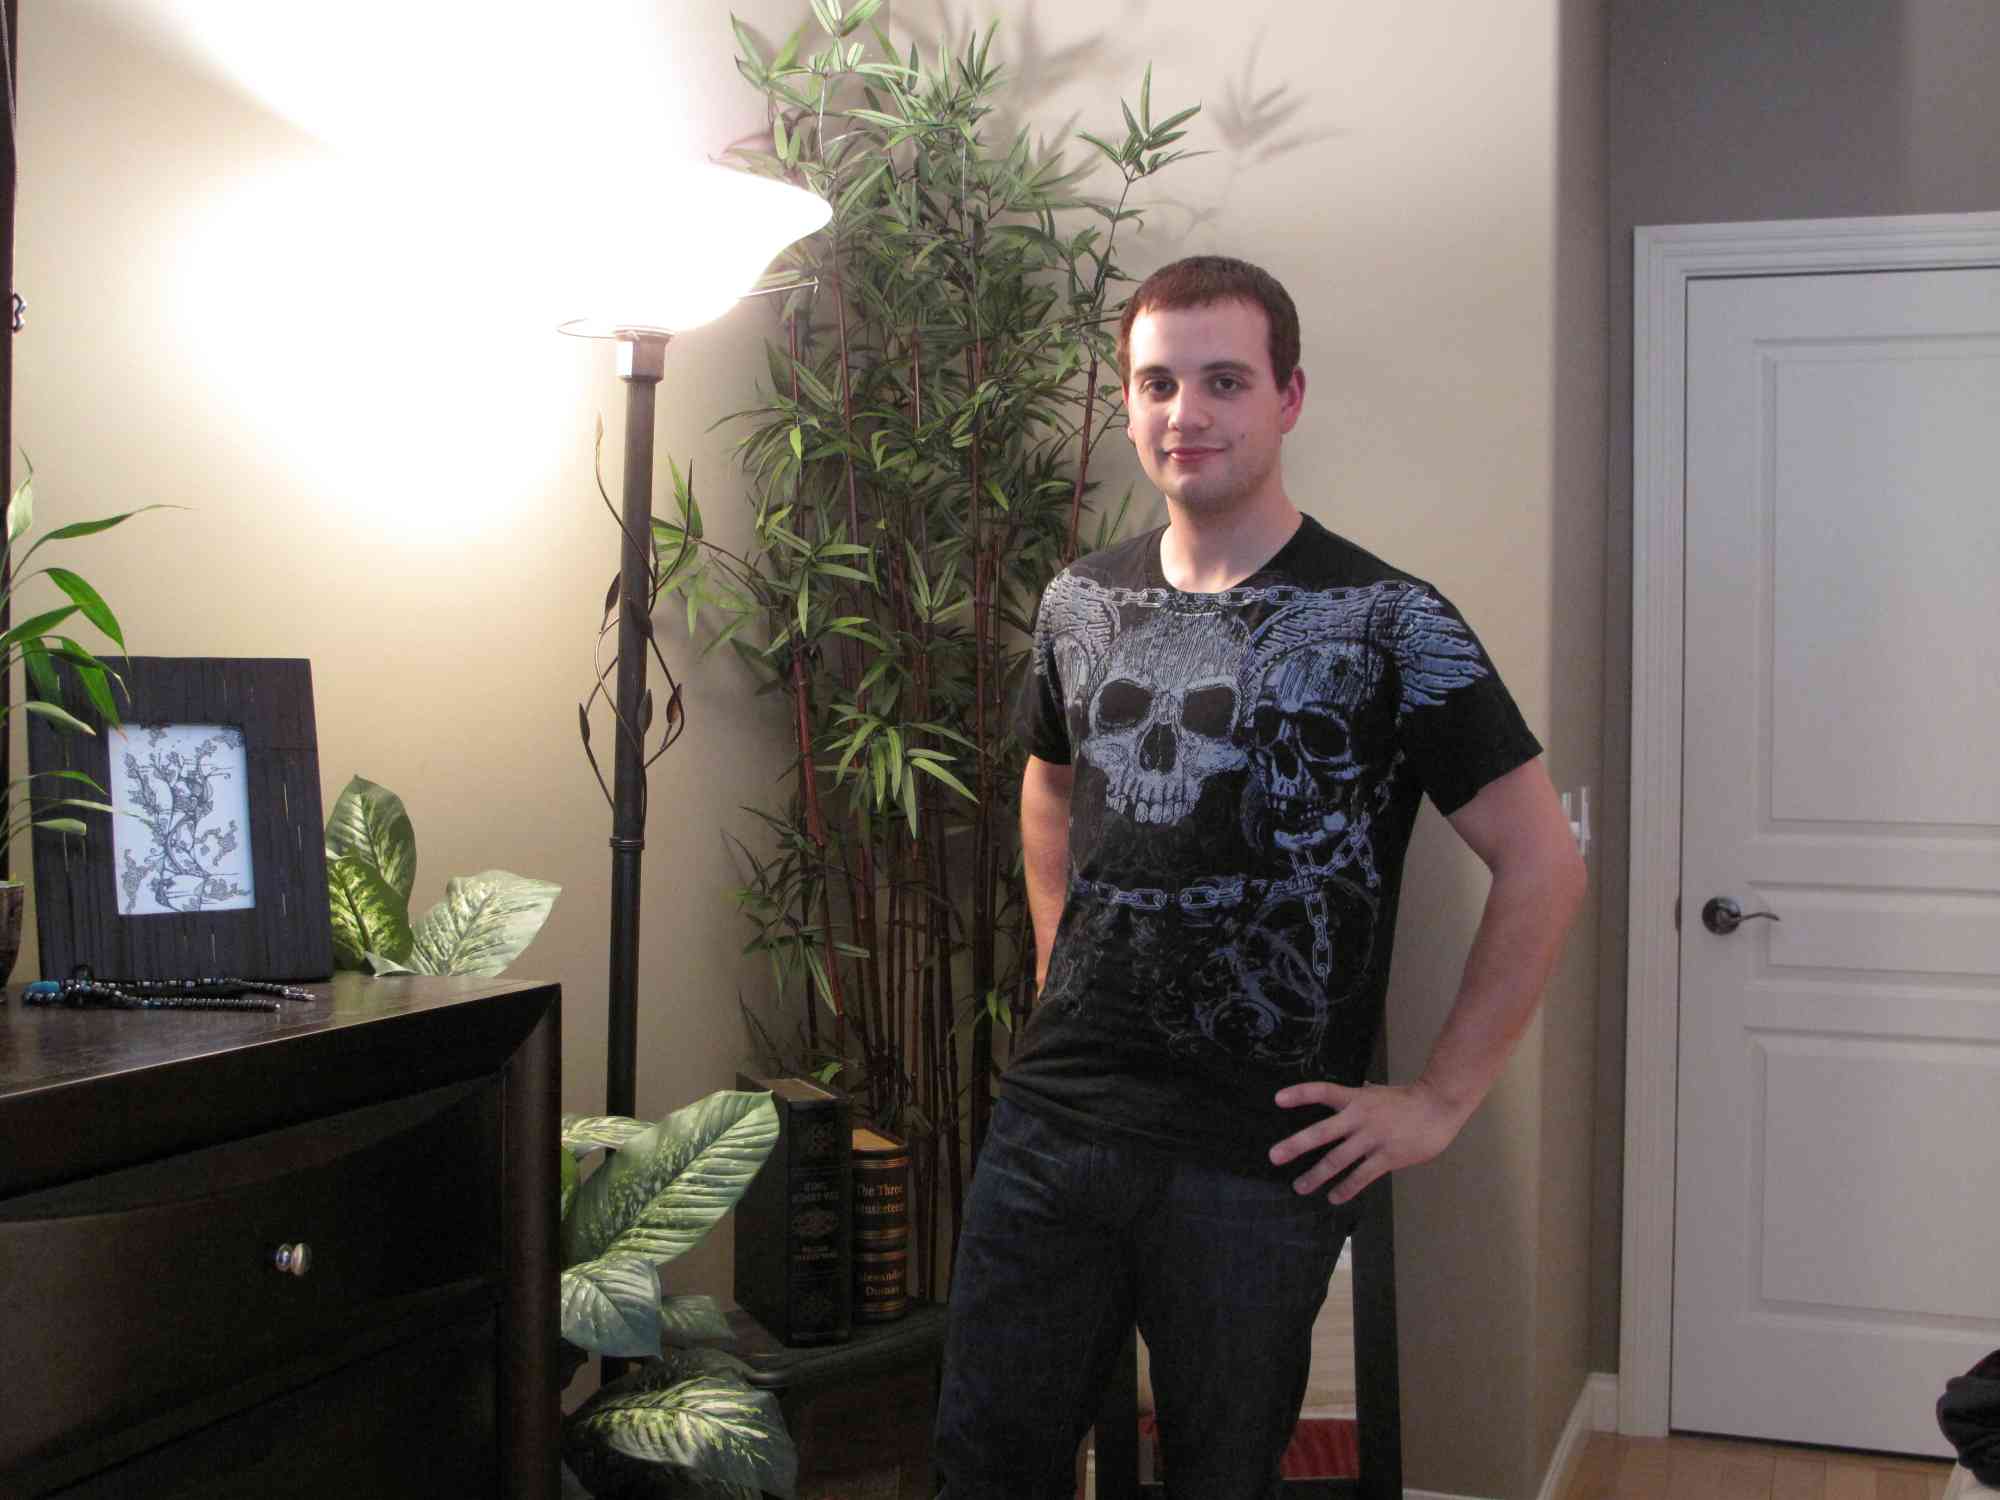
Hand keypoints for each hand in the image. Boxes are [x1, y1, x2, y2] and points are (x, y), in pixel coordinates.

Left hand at [1269, 1080, 1466, 1203]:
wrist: (1438, 1106)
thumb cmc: (1407, 1100)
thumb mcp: (1377, 1093)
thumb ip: (1358, 1098)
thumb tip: (1346, 1097)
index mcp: (1356, 1099)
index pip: (1322, 1092)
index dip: (1299, 1094)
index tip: (1277, 1099)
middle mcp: (1359, 1117)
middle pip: (1321, 1132)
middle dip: (1295, 1145)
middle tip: (1274, 1156)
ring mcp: (1372, 1138)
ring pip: (1337, 1160)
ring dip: (1316, 1176)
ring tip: (1300, 1187)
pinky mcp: (1387, 1157)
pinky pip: (1361, 1176)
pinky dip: (1346, 1188)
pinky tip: (1334, 1197)